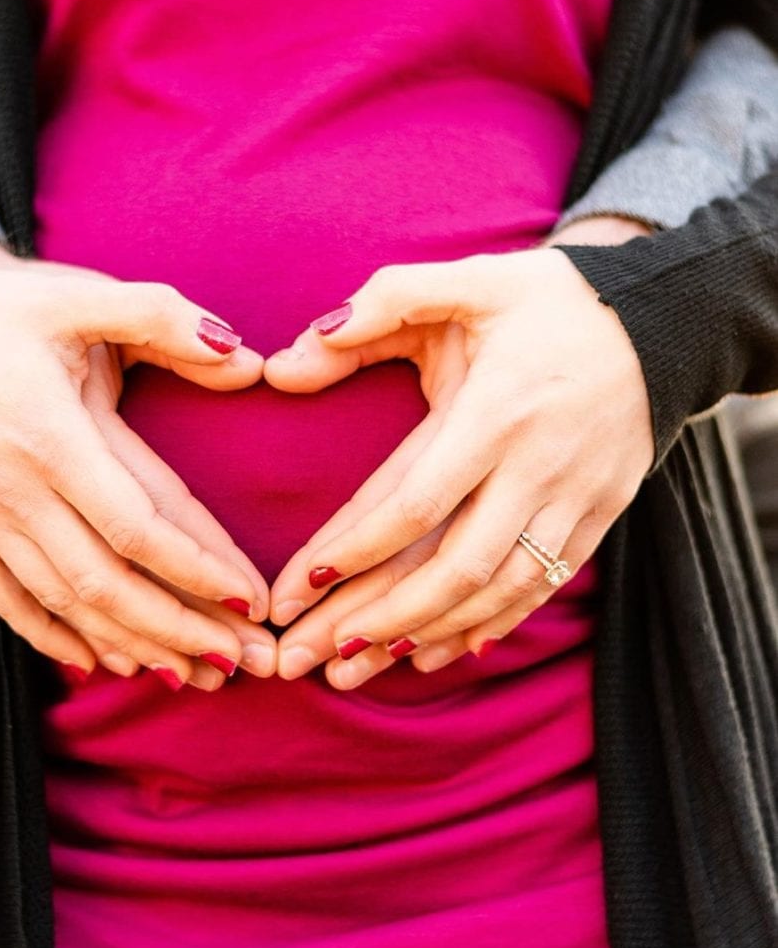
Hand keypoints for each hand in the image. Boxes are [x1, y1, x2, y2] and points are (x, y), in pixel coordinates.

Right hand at [0, 233, 273, 687]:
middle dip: (182, 628)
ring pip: (66, 603)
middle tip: (245, 661)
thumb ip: (160, 316)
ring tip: (192, 673)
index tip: (252, 602)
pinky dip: (56, 638)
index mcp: (53, 436)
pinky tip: (101, 662)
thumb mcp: (72, 295)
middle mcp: (16, 490)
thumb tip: (245, 359)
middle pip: (109, 583)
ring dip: (134, 643)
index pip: (139, 525)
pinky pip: (9, 602)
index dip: (199, 569)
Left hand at [264, 236, 654, 688]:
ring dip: (427, 632)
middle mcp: (538, 465)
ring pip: (499, 589)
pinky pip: (544, 586)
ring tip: (359, 667)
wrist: (663, 320)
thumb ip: (380, 305)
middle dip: (377, 618)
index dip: (355, 550)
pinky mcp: (600, 514)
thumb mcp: (468, 280)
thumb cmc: (548, 300)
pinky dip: (492, 624)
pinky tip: (442, 651)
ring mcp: (576, 497)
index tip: (298, 587)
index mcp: (496, 410)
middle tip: (312, 657)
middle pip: (454, 566)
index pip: (415, 501)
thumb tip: (284, 366)